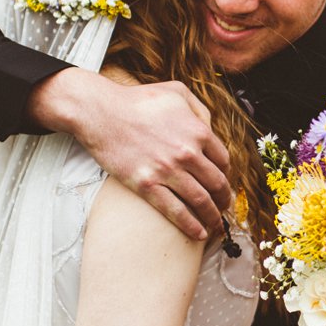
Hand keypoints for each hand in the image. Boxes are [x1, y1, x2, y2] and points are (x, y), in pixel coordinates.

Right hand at [33, 70, 231, 240]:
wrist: (100, 112)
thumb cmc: (136, 100)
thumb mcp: (176, 92)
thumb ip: (199, 108)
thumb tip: (211, 127)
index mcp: (197, 131)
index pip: (223, 160)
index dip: (225, 174)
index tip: (223, 182)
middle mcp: (187, 153)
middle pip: (217, 183)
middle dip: (224, 199)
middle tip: (224, 207)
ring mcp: (167, 171)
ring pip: (200, 201)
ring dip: (212, 217)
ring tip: (216, 225)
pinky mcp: (146, 185)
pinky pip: (175, 211)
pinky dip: (191, 226)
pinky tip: (199, 234)